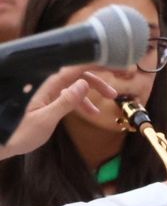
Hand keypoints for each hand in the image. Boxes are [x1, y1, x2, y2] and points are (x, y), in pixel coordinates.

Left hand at [0, 68, 117, 159]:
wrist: (0, 142)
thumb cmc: (18, 133)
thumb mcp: (45, 120)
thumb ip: (65, 101)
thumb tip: (84, 84)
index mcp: (45, 85)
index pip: (74, 67)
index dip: (94, 63)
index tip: (113, 64)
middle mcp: (45, 84)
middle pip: (76, 73)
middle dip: (97, 78)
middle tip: (115, 87)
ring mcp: (45, 91)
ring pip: (73, 83)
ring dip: (92, 90)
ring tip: (109, 101)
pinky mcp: (45, 98)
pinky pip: (67, 94)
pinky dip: (81, 100)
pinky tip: (91, 112)